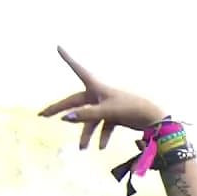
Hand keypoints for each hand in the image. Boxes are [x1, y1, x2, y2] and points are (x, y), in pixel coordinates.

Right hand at [39, 46, 165, 149]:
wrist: (153, 118)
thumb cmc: (130, 109)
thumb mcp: (107, 111)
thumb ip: (86, 115)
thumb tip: (65, 118)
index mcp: (96, 87)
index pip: (78, 69)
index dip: (68, 58)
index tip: (59, 46)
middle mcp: (99, 94)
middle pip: (74, 102)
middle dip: (58, 109)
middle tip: (42, 115)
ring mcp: (106, 105)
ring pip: (89, 119)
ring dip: (86, 134)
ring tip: (82, 149)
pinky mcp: (114, 115)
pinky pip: (104, 126)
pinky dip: (102, 136)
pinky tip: (101, 147)